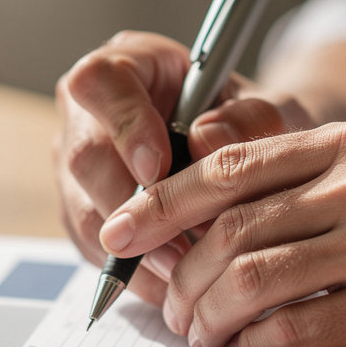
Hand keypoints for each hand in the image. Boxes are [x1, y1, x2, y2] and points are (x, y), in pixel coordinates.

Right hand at [54, 30, 310, 303]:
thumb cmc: (251, 127)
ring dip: (132, 249)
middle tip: (183, 243)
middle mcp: (88, 111)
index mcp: (128, 64)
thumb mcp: (270, 113)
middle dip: (134, 209)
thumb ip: (251, 118)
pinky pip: (89, 246)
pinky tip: (170, 281)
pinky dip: (130, 271)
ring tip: (183, 271)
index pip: (99, 81)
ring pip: (81, 209)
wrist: (244, 159)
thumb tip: (206, 139)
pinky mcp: (79, 209)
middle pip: (84, 157)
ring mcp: (75, 163)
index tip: (158, 168)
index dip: (124, 125)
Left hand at [98, 116, 345, 346]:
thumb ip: (303, 174)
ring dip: (208, 316)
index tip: (121, 229)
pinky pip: (294, 329)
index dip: (161, 201)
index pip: (229, 168)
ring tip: (200, 335)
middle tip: (168, 306)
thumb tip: (208, 189)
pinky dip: (253, 346)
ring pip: (251, 280)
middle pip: (230, 230)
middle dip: (179, 276)